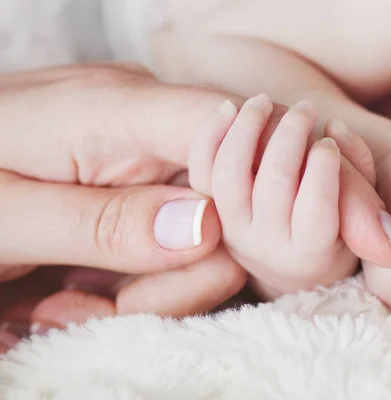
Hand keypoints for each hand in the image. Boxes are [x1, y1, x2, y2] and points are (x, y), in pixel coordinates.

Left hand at [0, 63, 251, 346]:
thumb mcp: (2, 215)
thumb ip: (102, 222)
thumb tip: (209, 228)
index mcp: (119, 108)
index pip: (235, 131)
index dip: (239, 201)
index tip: (177, 265)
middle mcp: (154, 125)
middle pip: (230, 207)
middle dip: (171, 281)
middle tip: (85, 307)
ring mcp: (154, 156)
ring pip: (211, 241)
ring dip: (147, 291)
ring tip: (64, 301)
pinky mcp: (149, 186)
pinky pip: (181, 245)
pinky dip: (138, 282)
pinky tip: (79, 287)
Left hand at [189, 95, 379, 297]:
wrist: (284, 259)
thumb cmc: (334, 229)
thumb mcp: (359, 214)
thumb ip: (360, 173)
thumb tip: (334, 127)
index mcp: (310, 255)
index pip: (316, 212)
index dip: (324, 171)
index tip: (329, 142)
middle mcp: (265, 248)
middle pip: (273, 184)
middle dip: (290, 136)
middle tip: (305, 108)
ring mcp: (229, 230)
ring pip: (229, 175)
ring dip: (247, 130)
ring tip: (265, 101)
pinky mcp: (207, 211)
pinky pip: (200, 170)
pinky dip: (211, 134)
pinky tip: (231, 108)